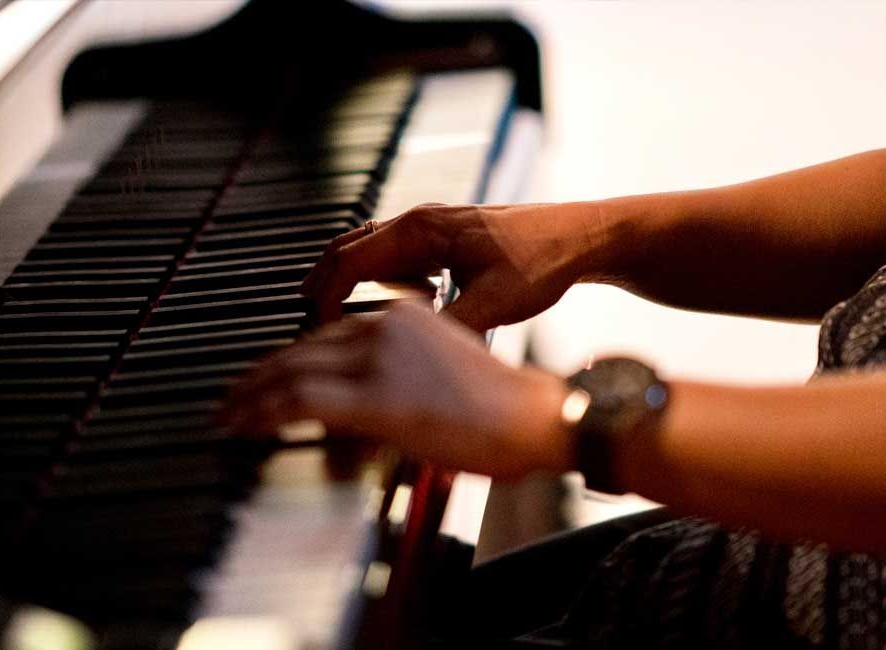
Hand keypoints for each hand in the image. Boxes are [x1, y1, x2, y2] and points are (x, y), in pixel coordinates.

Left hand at [226, 302, 574, 479]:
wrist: (534, 418)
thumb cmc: (498, 407)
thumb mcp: (437, 370)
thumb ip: (391, 372)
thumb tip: (353, 401)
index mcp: (401, 315)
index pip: (326, 335)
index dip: (287, 361)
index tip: (265, 381)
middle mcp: (384, 325)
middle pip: (300, 348)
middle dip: (259, 377)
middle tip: (231, 399)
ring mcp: (378, 357)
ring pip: (291, 370)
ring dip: (251, 396)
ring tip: (228, 415)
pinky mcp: (376, 396)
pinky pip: (301, 399)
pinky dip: (264, 412)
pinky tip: (244, 425)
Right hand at [301, 203, 596, 331]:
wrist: (581, 237)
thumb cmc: (542, 261)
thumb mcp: (493, 305)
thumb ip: (448, 329)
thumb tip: (413, 359)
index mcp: (423, 231)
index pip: (352, 262)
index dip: (327, 295)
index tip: (316, 326)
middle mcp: (423, 221)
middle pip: (352, 246)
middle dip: (324, 278)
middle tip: (304, 310)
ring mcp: (436, 225)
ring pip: (372, 245)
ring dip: (348, 272)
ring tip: (330, 305)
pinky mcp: (449, 235)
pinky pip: (397, 250)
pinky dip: (377, 270)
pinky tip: (389, 296)